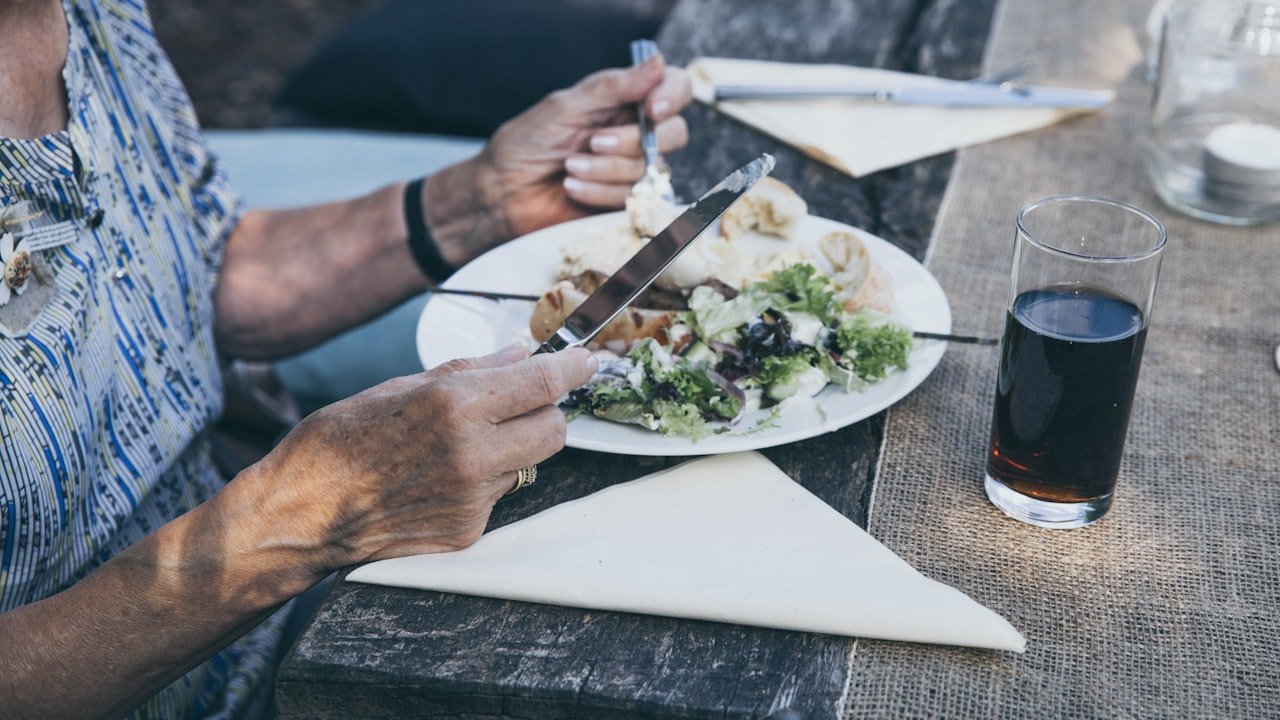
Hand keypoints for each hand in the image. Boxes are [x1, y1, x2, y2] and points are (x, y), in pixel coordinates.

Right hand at [248, 344, 596, 572]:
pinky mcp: (468, 531)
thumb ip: (470, 372)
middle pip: (554, 430)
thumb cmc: (338, 441)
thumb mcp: (400, 386)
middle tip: (520, 403)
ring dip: (510, 448)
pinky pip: (499, 496)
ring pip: (528, 464)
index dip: (572, 369)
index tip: (588, 361)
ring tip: (456, 445)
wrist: (301, 515)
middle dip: (546, 412)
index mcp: (453, 406)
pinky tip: (438, 478)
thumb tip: (519, 354)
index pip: (541, 383)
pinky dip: (482, 481)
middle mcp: (472, 453)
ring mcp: (473, 498)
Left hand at [423, 55, 692, 264]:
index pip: (675, 89)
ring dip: (605, 169)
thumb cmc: (528, 143)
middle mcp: (636, 133)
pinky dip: (599, 191)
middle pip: (673, 133)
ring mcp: (633, 170)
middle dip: (630, 140)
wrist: (504, 192)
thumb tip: (658, 62)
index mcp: (625, 101)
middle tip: (592, 142)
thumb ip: (613, 87)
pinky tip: (572, 188)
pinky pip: (634, 197)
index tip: (652, 108)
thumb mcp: (567, 106)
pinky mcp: (626, 203)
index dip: (672, 96)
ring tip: (569, 167)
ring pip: (650, 168)